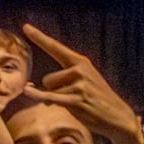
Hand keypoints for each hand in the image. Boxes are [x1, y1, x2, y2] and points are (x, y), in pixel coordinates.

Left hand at [22, 24, 143, 143]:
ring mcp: (79, 84)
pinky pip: (51, 97)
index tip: (25, 27)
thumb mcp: (84, 82)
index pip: (55, 48)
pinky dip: (38, 96)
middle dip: (52, 91)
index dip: (39, 37)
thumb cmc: (95, 100)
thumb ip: (61, 80)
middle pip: (47, 79)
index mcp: (80, 62)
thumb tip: (29, 88)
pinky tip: (28, 91)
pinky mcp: (77, 99)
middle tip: (70, 99)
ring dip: (55, 101)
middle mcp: (79, 69)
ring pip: (49, 90)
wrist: (117, 116)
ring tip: (75, 104)